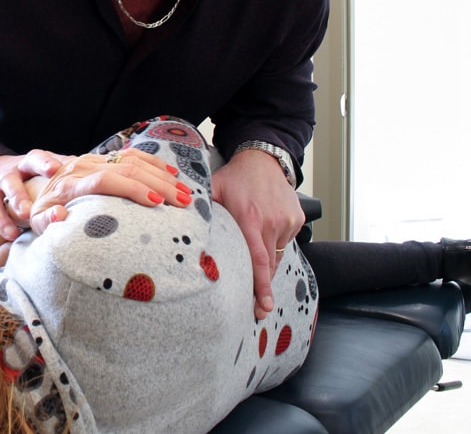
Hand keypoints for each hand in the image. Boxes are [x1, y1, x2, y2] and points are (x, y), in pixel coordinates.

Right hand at [0, 150, 68, 241]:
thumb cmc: (21, 178)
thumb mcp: (38, 171)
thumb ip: (64, 172)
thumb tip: (98, 173)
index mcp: (35, 161)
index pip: (49, 155)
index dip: (57, 158)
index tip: (70, 164)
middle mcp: (19, 167)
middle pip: (31, 161)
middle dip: (42, 166)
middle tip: (54, 174)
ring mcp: (2, 181)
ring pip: (10, 186)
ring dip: (20, 199)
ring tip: (28, 214)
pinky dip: (2, 223)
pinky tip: (12, 234)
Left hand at [27, 149, 192, 234]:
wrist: (34, 193)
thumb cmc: (41, 215)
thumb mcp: (37, 223)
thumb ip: (46, 222)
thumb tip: (61, 214)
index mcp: (69, 183)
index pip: (105, 181)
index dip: (131, 190)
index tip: (155, 204)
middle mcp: (83, 166)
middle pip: (126, 169)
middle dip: (158, 185)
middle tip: (182, 202)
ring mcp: (93, 160)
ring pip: (133, 160)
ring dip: (161, 176)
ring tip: (184, 194)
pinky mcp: (101, 158)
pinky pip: (131, 154)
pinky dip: (153, 163)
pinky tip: (172, 174)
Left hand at [211, 149, 304, 319]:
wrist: (264, 159)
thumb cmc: (235, 177)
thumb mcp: (213, 187)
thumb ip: (198, 206)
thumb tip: (173, 218)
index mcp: (251, 219)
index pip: (258, 259)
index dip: (261, 285)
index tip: (263, 306)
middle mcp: (272, 222)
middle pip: (269, 265)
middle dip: (264, 289)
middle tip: (258, 310)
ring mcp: (287, 222)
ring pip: (277, 254)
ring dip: (267, 264)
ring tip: (255, 257)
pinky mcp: (297, 220)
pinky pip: (285, 242)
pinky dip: (274, 245)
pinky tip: (264, 233)